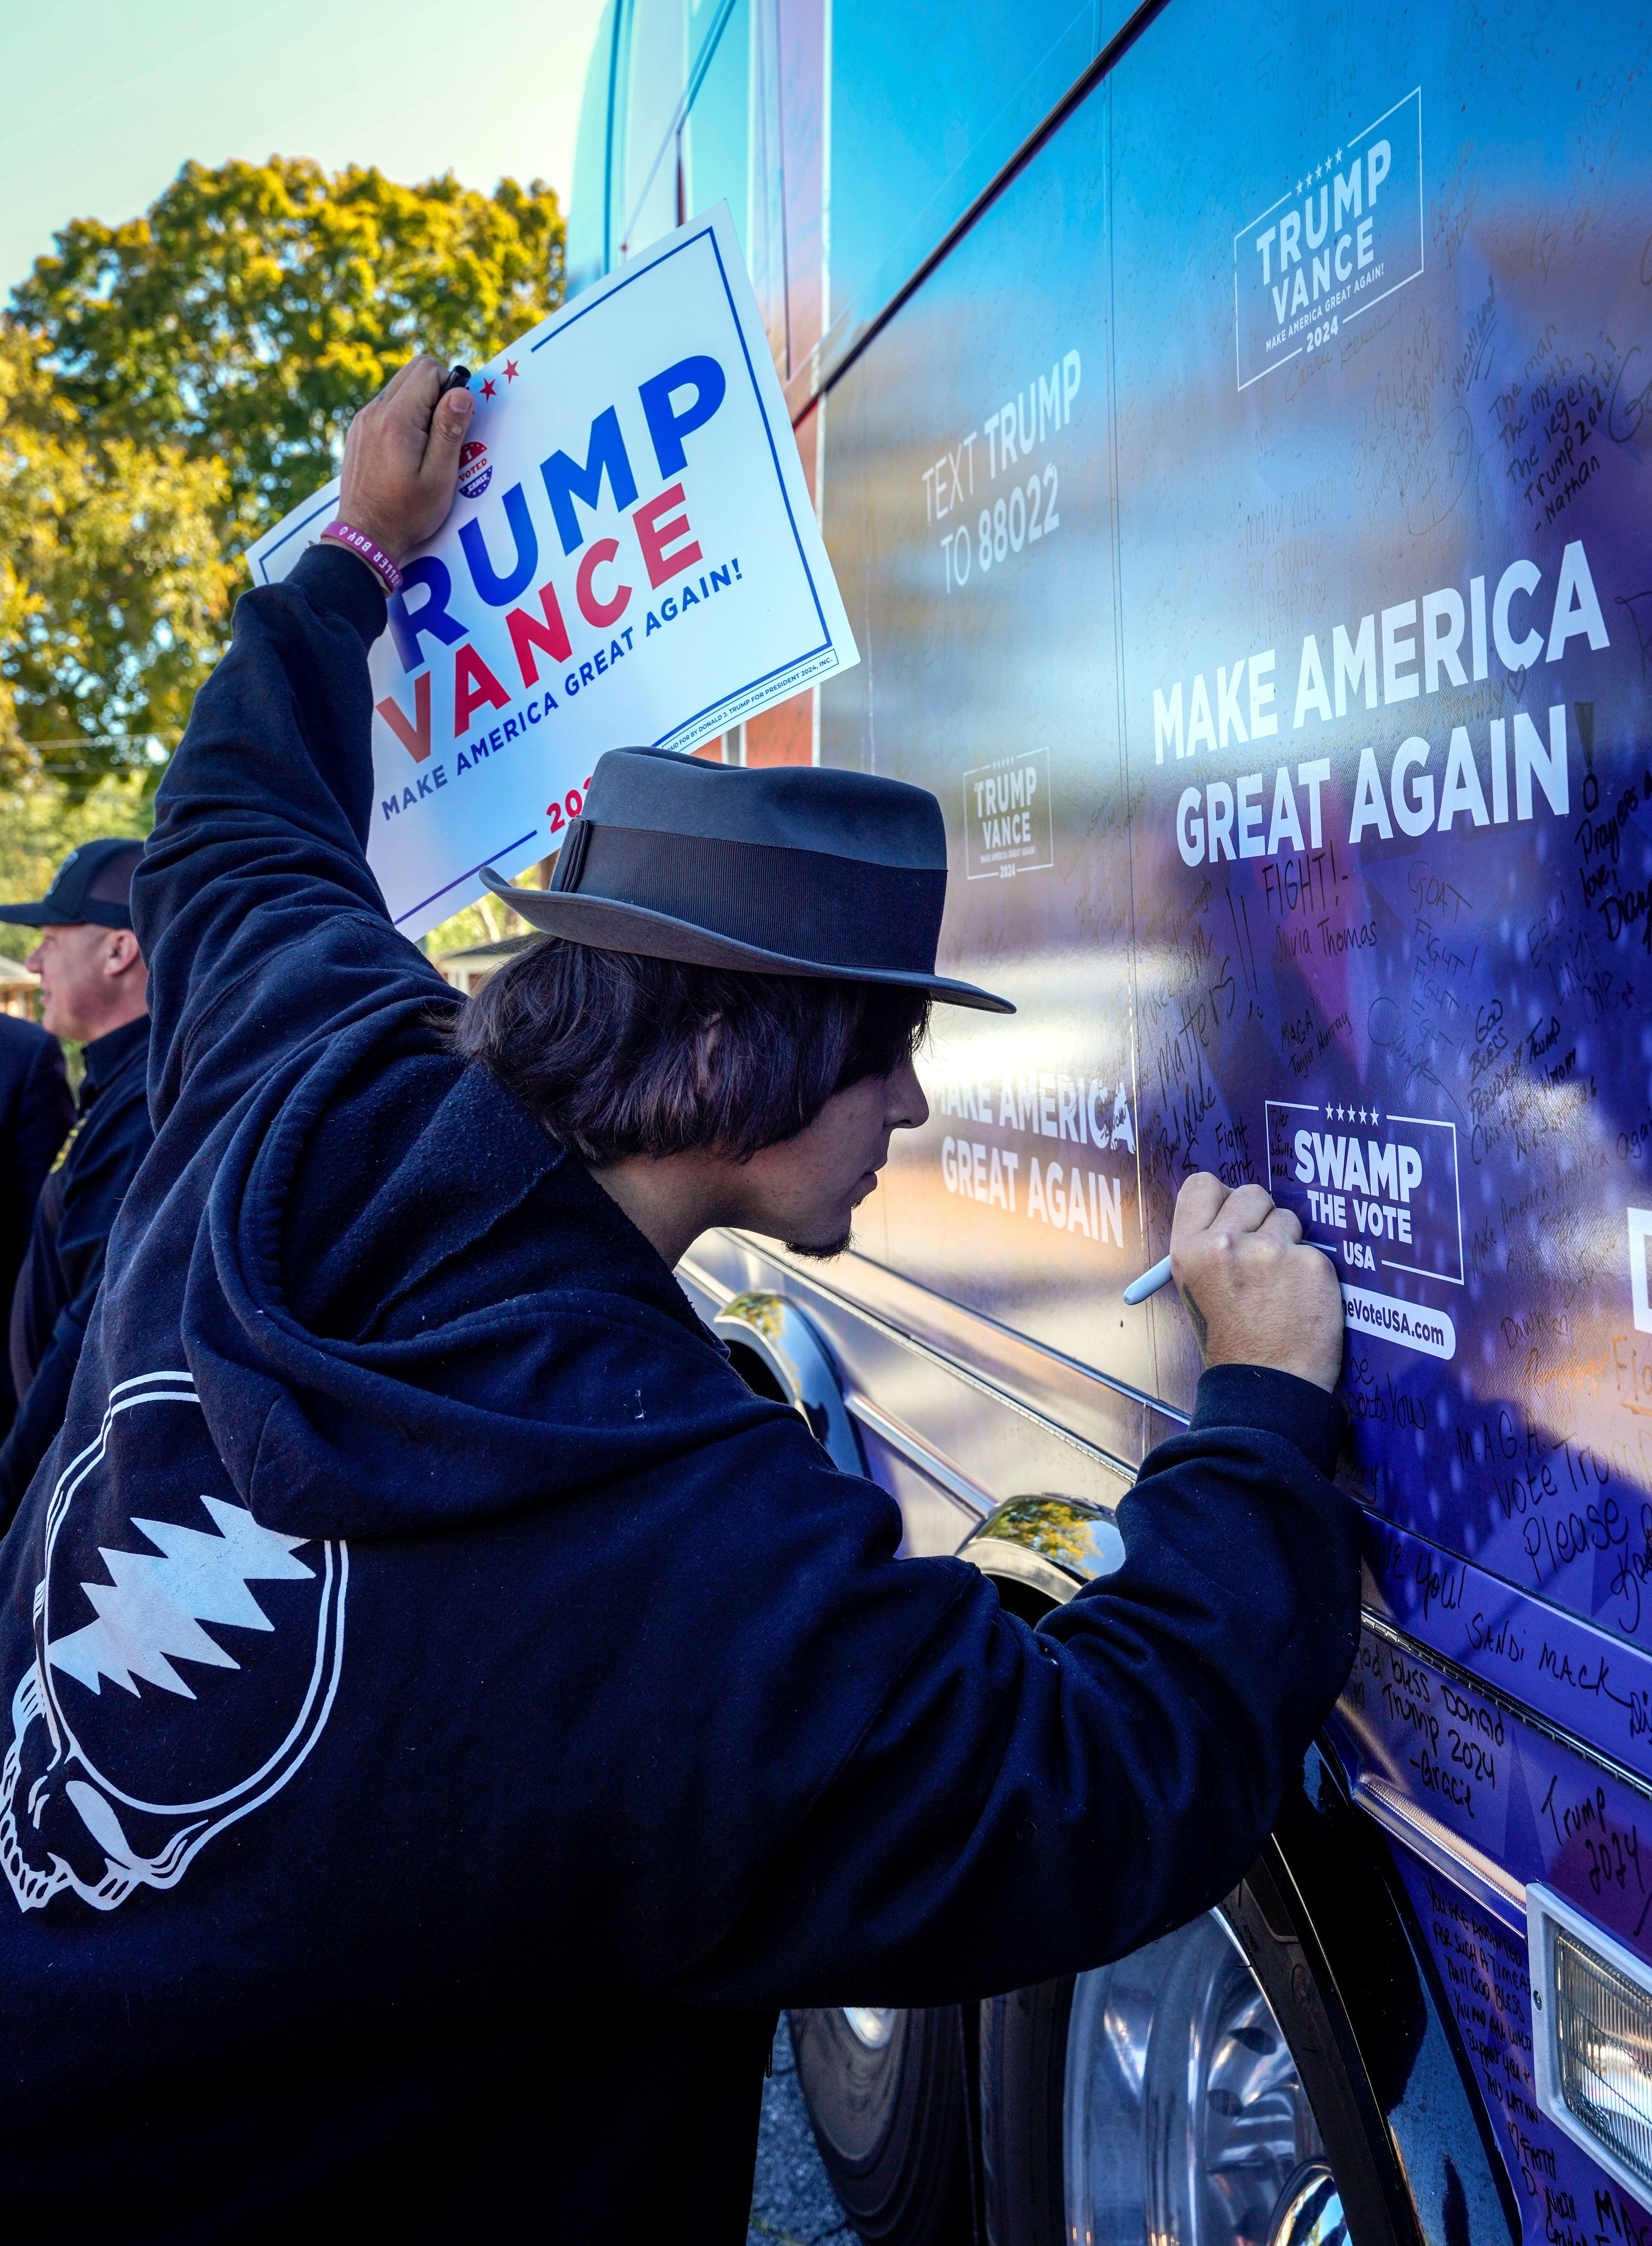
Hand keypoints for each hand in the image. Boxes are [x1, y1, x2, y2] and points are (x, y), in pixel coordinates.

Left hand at [332, 357, 474, 566]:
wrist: (365, 536)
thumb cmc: (407, 513)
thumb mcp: (439, 477)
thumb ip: (450, 431)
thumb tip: (462, 393)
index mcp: (396, 419)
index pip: (428, 370)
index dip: (451, 387)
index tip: (456, 420)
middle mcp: (374, 411)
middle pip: (413, 371)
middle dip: (437, 390)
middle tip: (445, 430)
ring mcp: (362, 420)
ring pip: (400, 387)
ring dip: (420, 404)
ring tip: (427, 444)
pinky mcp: (358, 430)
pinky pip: (386, 406)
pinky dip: (404, 416)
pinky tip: (408, 450)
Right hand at [1169, 1174, 1343, 1391]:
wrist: (1267, 1388)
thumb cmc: (1232, 1343)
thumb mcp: (1197, 1291)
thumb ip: (1209, 1248)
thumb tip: (1232, 1213)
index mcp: (1188, 1250)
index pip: (1202, 1186)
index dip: (1221, 1198)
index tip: (1233, 1216)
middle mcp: (1223, 1244)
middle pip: (1250, 1194)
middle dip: (1260, 1218)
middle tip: (1261, 1256)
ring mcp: (1269, 1251)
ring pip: (1287, 1217)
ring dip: (1288, 1243)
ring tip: (1280, 1285)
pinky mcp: (1309, 1263)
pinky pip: (1313, 1249)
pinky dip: (1311, 1270)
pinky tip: (1302, 1299)